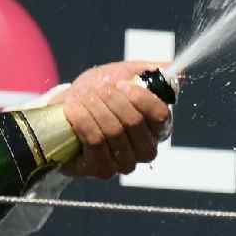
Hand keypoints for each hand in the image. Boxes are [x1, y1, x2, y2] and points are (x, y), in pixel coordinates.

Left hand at [49, 61, 171, 179]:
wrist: (67, 112)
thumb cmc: (98, 94)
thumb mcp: (121, 74)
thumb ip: (146, 70)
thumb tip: (167, 66)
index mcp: (158, 126)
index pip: (160, 114)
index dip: (140, 97)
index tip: (120, 83)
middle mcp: (146, 148)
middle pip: (133, 121)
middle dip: (110, 98)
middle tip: (96, 89)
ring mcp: (125, 162)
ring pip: (112, 130)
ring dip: (93, 107)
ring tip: (82, 98)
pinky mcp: (102, 169)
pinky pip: (94, 141)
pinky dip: (82, 120)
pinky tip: (74, 111)